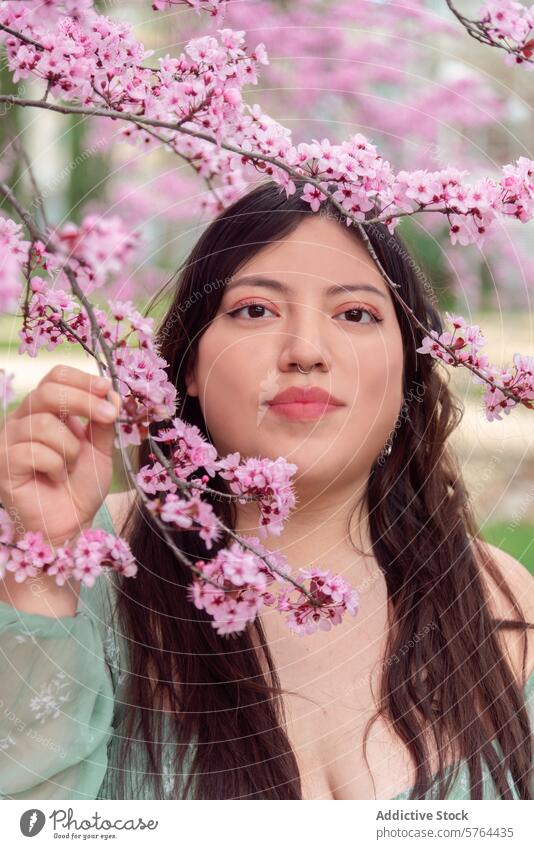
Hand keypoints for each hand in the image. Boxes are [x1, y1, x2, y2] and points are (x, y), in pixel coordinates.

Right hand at [0, 364, 119, 546]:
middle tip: (109, 416)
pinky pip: (35, 452)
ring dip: (70, 448)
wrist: (72, 523)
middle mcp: (22, 420)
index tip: (106, 388)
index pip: (55, 377)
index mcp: (44, 410)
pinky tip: (54, 478)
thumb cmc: (81, 485)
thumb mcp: (100, 448)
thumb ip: (103, 421)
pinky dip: (55, 467)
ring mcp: (9, 441)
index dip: (81, 379)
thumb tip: (111, 394)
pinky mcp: (4, 464)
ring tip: (70, 466)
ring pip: (43, 424)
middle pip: (47, 392)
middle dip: (83, 402)